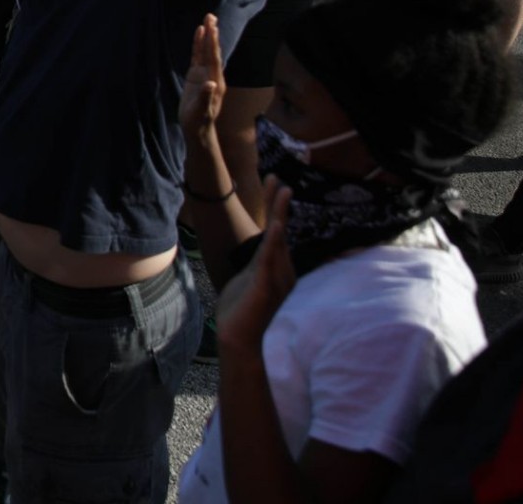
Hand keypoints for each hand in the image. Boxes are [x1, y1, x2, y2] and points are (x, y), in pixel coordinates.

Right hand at [179, 14, 224, 143]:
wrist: (197, 129)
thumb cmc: (199, 121)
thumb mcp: (201, 111)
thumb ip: (206, 97)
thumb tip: (210, 84)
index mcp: (215, 81)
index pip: (213, 58)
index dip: (212, 42)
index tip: (211, 27)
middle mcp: (212, 75)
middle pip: (212, 51)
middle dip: (212, 34)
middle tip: (211, 16)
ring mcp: (204, 74)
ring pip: (206, 52)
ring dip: (207, 37)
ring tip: (207, 20)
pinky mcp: (196, 76)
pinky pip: (197, 57)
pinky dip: (198, 45)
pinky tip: (198, 34)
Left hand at [217, 179, 297, 354]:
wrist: (240, 345)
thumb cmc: (242, 317)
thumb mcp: (246, 284)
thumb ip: (254, 268)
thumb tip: (253, 258)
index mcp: (274, 268)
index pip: (277, 232)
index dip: (276, 208)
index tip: (275, 184)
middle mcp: (280, 270)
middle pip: (280, 229)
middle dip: (278, 203)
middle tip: (277, 178)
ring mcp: (275, 278)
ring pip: (278, 239)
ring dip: (279, 214)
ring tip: (282, 190)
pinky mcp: (266, 287)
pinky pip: (270, 259)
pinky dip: (274, 241)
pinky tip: (277, 225)